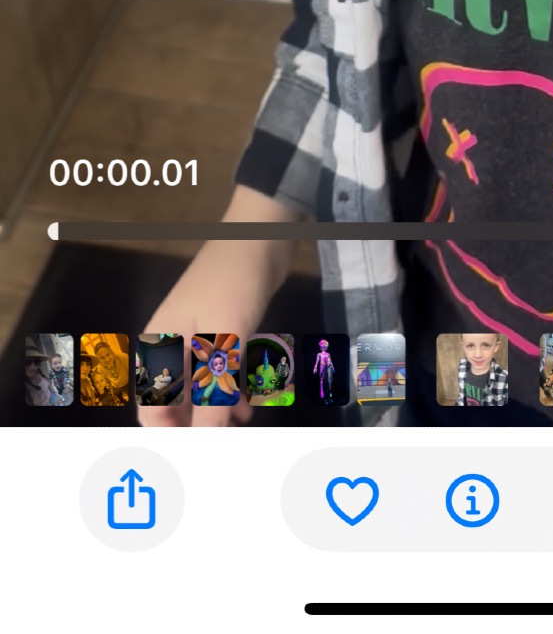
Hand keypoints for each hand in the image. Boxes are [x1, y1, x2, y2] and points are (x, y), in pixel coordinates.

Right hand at [136, 185, 299, 427]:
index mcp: (158, 344)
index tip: (198, 458)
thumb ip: (212, 397)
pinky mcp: (223, 332)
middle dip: (199, 426)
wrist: (262, 233)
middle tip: (228, 444)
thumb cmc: (233, 284)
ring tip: (243, 424)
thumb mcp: (223, 344)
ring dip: (219, 410)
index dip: (169, 436)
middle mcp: (172, 345)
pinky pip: (219, 373)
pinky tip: (248, 402)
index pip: (150, 407)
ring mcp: (199, 337)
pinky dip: (230, 390)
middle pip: (176, 402)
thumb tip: (207, 446)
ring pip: (201, 389)